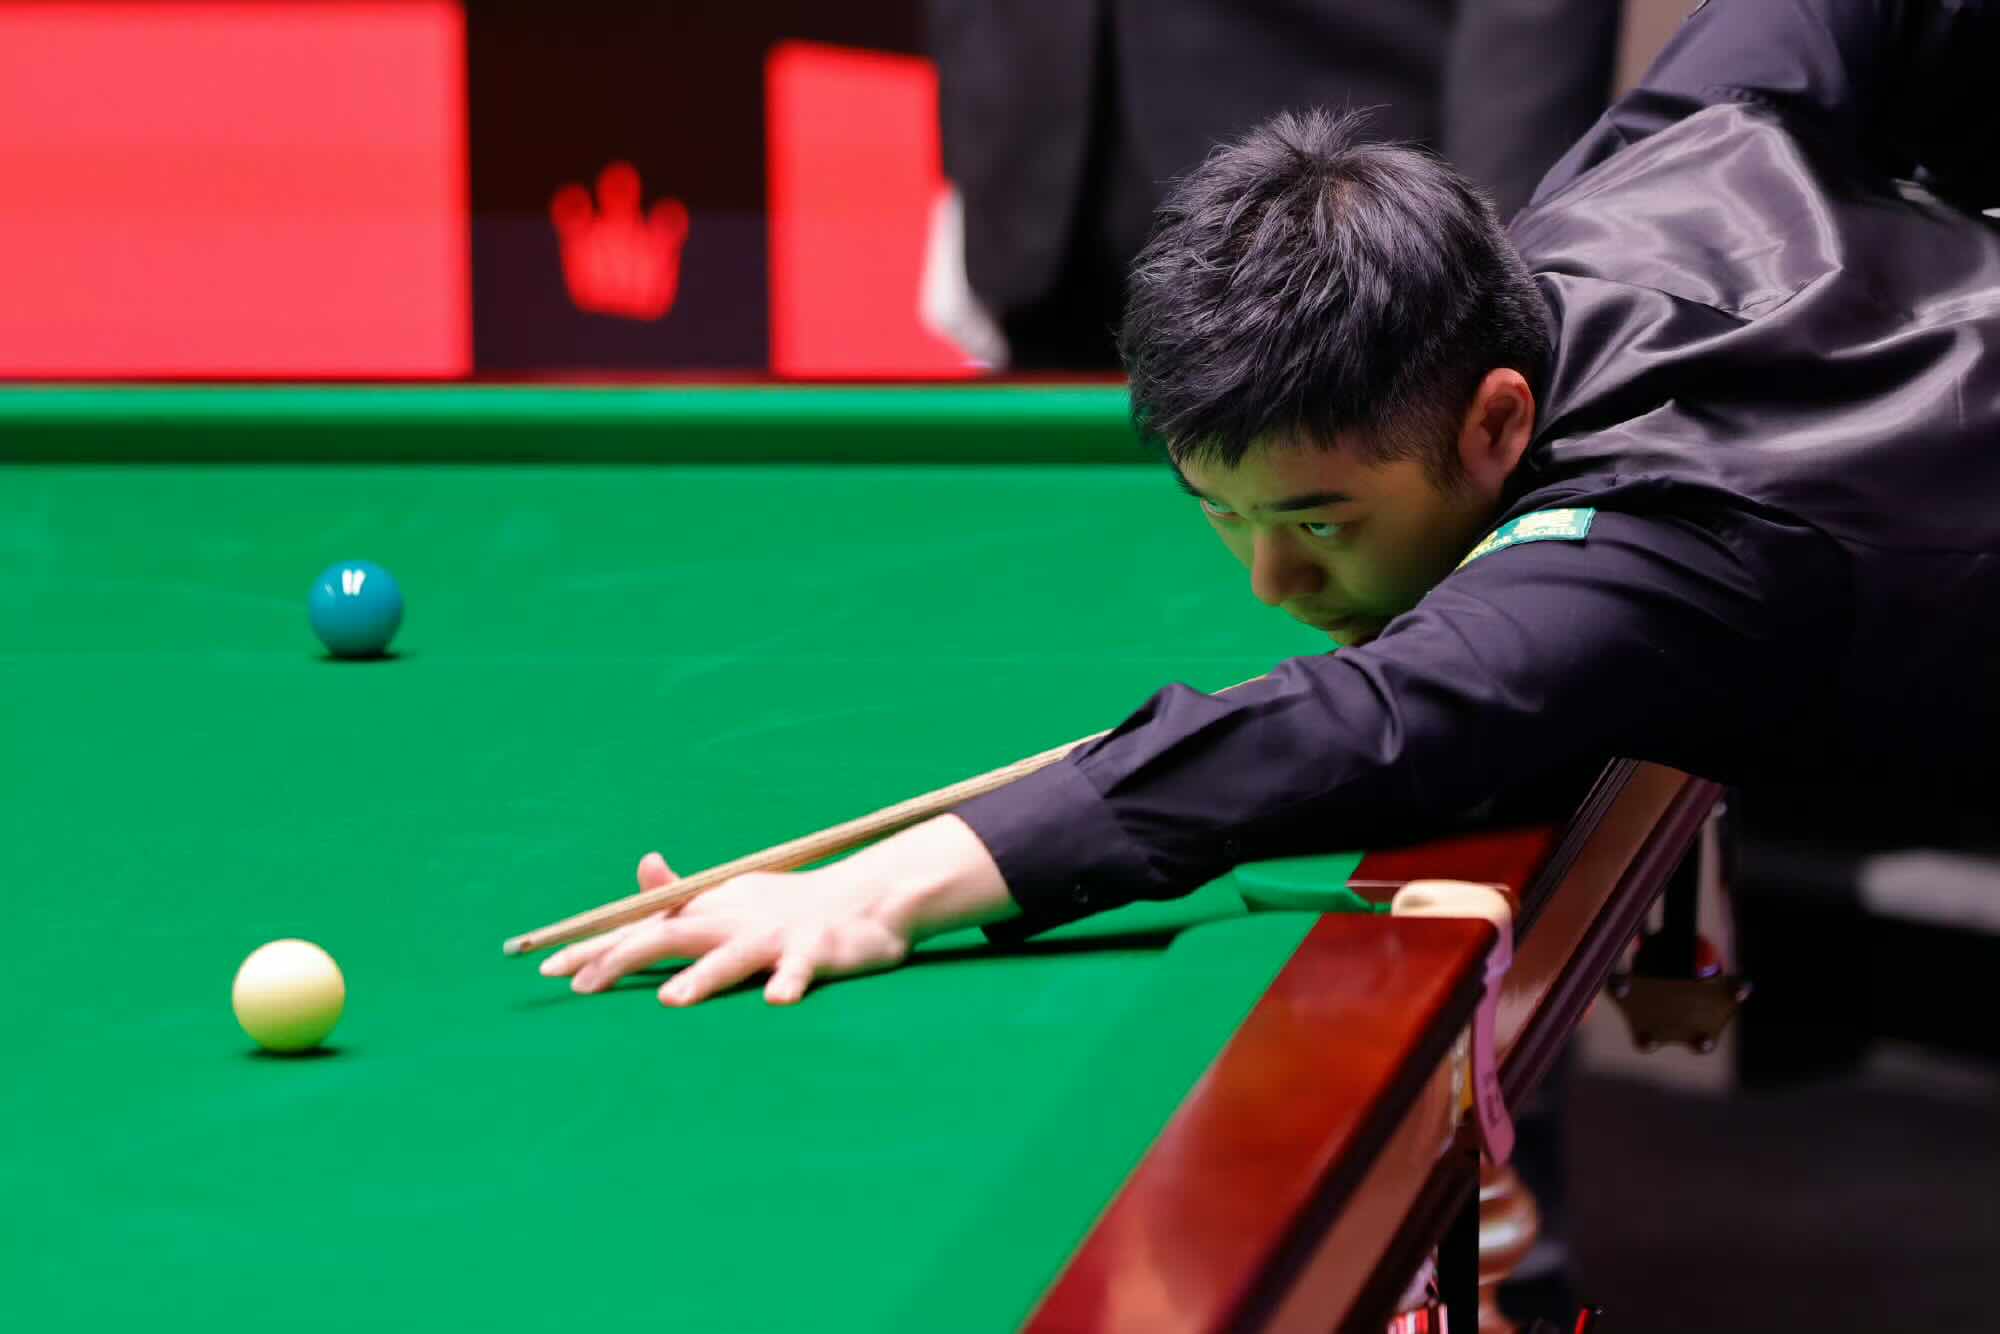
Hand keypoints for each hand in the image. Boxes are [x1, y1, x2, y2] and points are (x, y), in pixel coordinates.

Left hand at [538, 816, 1016, 1007]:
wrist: (865, 897)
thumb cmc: (788, 906)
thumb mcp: (731, 897)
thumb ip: (684, 895)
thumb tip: (644, 868)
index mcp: (711, 910)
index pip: (644, 927)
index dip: (597, 946)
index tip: (546, 969)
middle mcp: (735, 919)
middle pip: (672, 936)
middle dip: (624, 958)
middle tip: (582, 986)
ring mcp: (777, 934)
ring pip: (733, 955)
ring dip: (703, 976)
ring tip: (672, 1000)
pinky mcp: (818, 951)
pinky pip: (802, 969)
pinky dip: (790, 982)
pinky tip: (775, 1002)